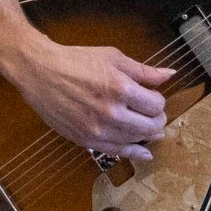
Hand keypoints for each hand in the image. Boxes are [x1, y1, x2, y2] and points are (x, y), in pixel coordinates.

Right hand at [12, 37, 167, 163]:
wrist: (40, 72)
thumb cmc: (75, 60)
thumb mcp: (113, 58)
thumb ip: (143, 70)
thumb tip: (169, 75)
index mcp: (121, 88)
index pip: (156, 105)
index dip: (158, 101)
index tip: (152, 97)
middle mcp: (112, 112)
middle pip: (150, 126)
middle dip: (157, 120)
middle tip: (154, 114)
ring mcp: (98, 129)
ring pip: (135, 140)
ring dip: (147, 136)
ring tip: (150, 130)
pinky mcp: (86, 140)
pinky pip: (117, 152)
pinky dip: (133, 153)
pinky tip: (143, 153)